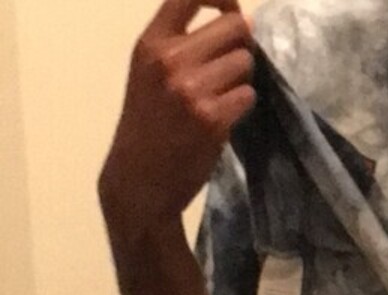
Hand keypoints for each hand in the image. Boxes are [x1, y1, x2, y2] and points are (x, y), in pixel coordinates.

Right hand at [99, 0, 254, 243]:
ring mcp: (192, 90)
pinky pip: (247, 95)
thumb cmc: (147, 126)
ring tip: (222, 97)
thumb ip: (180, 45)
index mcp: (151, 43)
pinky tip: (224, 117)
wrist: (139, 182)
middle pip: (234, 26)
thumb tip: (240, 21)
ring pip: (244, 63)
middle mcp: (171, 60)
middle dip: (241, 43)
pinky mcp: (213, 119)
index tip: (230, 8)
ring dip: (241, 79)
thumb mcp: (149, 73)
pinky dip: (242, 105)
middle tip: (233, 64)